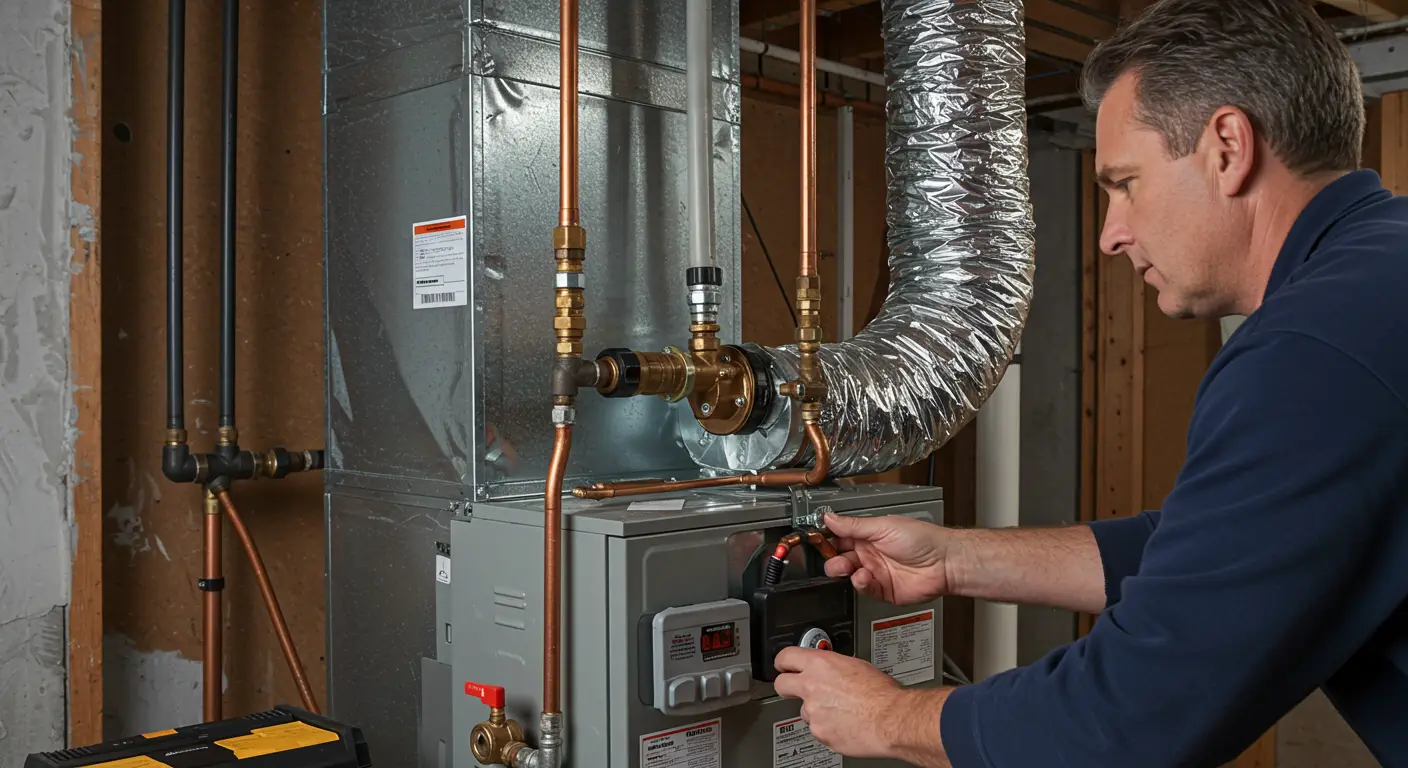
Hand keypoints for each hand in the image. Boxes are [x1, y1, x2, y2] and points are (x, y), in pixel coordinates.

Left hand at [772, 647, 909, 759]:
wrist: (892, 719)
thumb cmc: (882, 694)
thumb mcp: (857, 666)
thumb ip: (835, 667)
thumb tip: (832, 670)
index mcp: (820, 664)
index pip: (786, 657)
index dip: (783, 662)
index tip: (783, 665)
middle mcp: (811, 687)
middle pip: (782, 684)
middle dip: (786, 686)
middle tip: (794, 688)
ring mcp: (813, 712)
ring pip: (805, 711)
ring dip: (817, 711)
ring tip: (841, 711)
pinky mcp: (819, 733)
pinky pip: (819, 729)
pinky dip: (829, 728)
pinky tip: (845, 724)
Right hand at [822, 512, 952, 604]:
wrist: (944, 563)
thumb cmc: (922, 539)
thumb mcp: (882, 526)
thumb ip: (853, 525)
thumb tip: (829, 517)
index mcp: (868, 535)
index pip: (840, 536)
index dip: (827, 539)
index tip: (817, 540)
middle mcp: (870, 553)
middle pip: (839, 558)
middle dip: (833, 558)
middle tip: (835, 558)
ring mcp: (876, 572)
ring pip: (848, 575)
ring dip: (845, 571)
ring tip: (851, 568)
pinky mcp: (882, 590)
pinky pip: (863, 589)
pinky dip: (860, 584)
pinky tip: (865, 577)